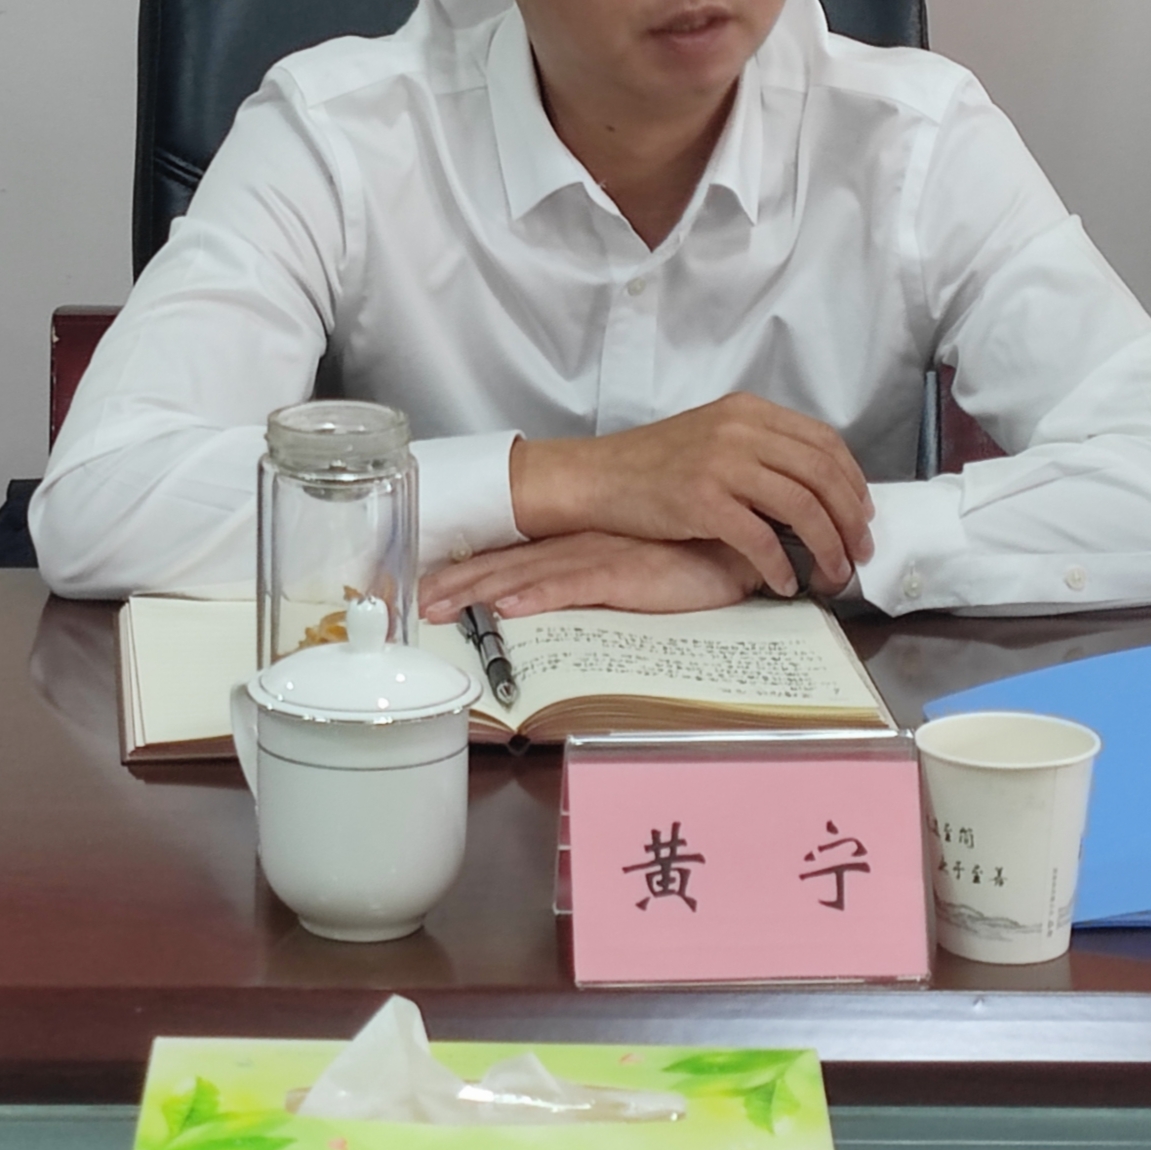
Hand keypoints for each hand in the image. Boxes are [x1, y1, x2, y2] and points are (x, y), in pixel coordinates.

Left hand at [421, 531, 754, 621]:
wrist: (743, 542)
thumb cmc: (696, 557)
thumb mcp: (639, 571)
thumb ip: (605, 580)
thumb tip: (561, 598)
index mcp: (581, 544)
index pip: (513, 557)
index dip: (468, 570)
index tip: (424, 585)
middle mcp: (582, 546)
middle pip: (505, 564)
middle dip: (455, 582)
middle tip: (407, 601)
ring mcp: (601, 558)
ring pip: (526, 574)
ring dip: (478, 591)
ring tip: (437, 606)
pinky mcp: (626, 574)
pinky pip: (573, 586)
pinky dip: (539, 594)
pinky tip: (508, 607)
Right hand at [509, 393, 875, 599]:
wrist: (597, 477)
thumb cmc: (653, 465)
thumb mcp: (714, 437)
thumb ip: (762, 452)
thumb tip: (817, 492)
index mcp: (749, 411)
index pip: (824, 442)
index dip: (853, 481)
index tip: (863, 514)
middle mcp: (741, 430)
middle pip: (822, 474)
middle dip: (850, 519)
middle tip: (860, 552)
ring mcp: (722, 463)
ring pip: (802, 506)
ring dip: (827, 547)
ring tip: (833, 574)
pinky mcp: (702, 500)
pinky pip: (761, 538)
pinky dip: (780, 565)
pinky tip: (785, 583)